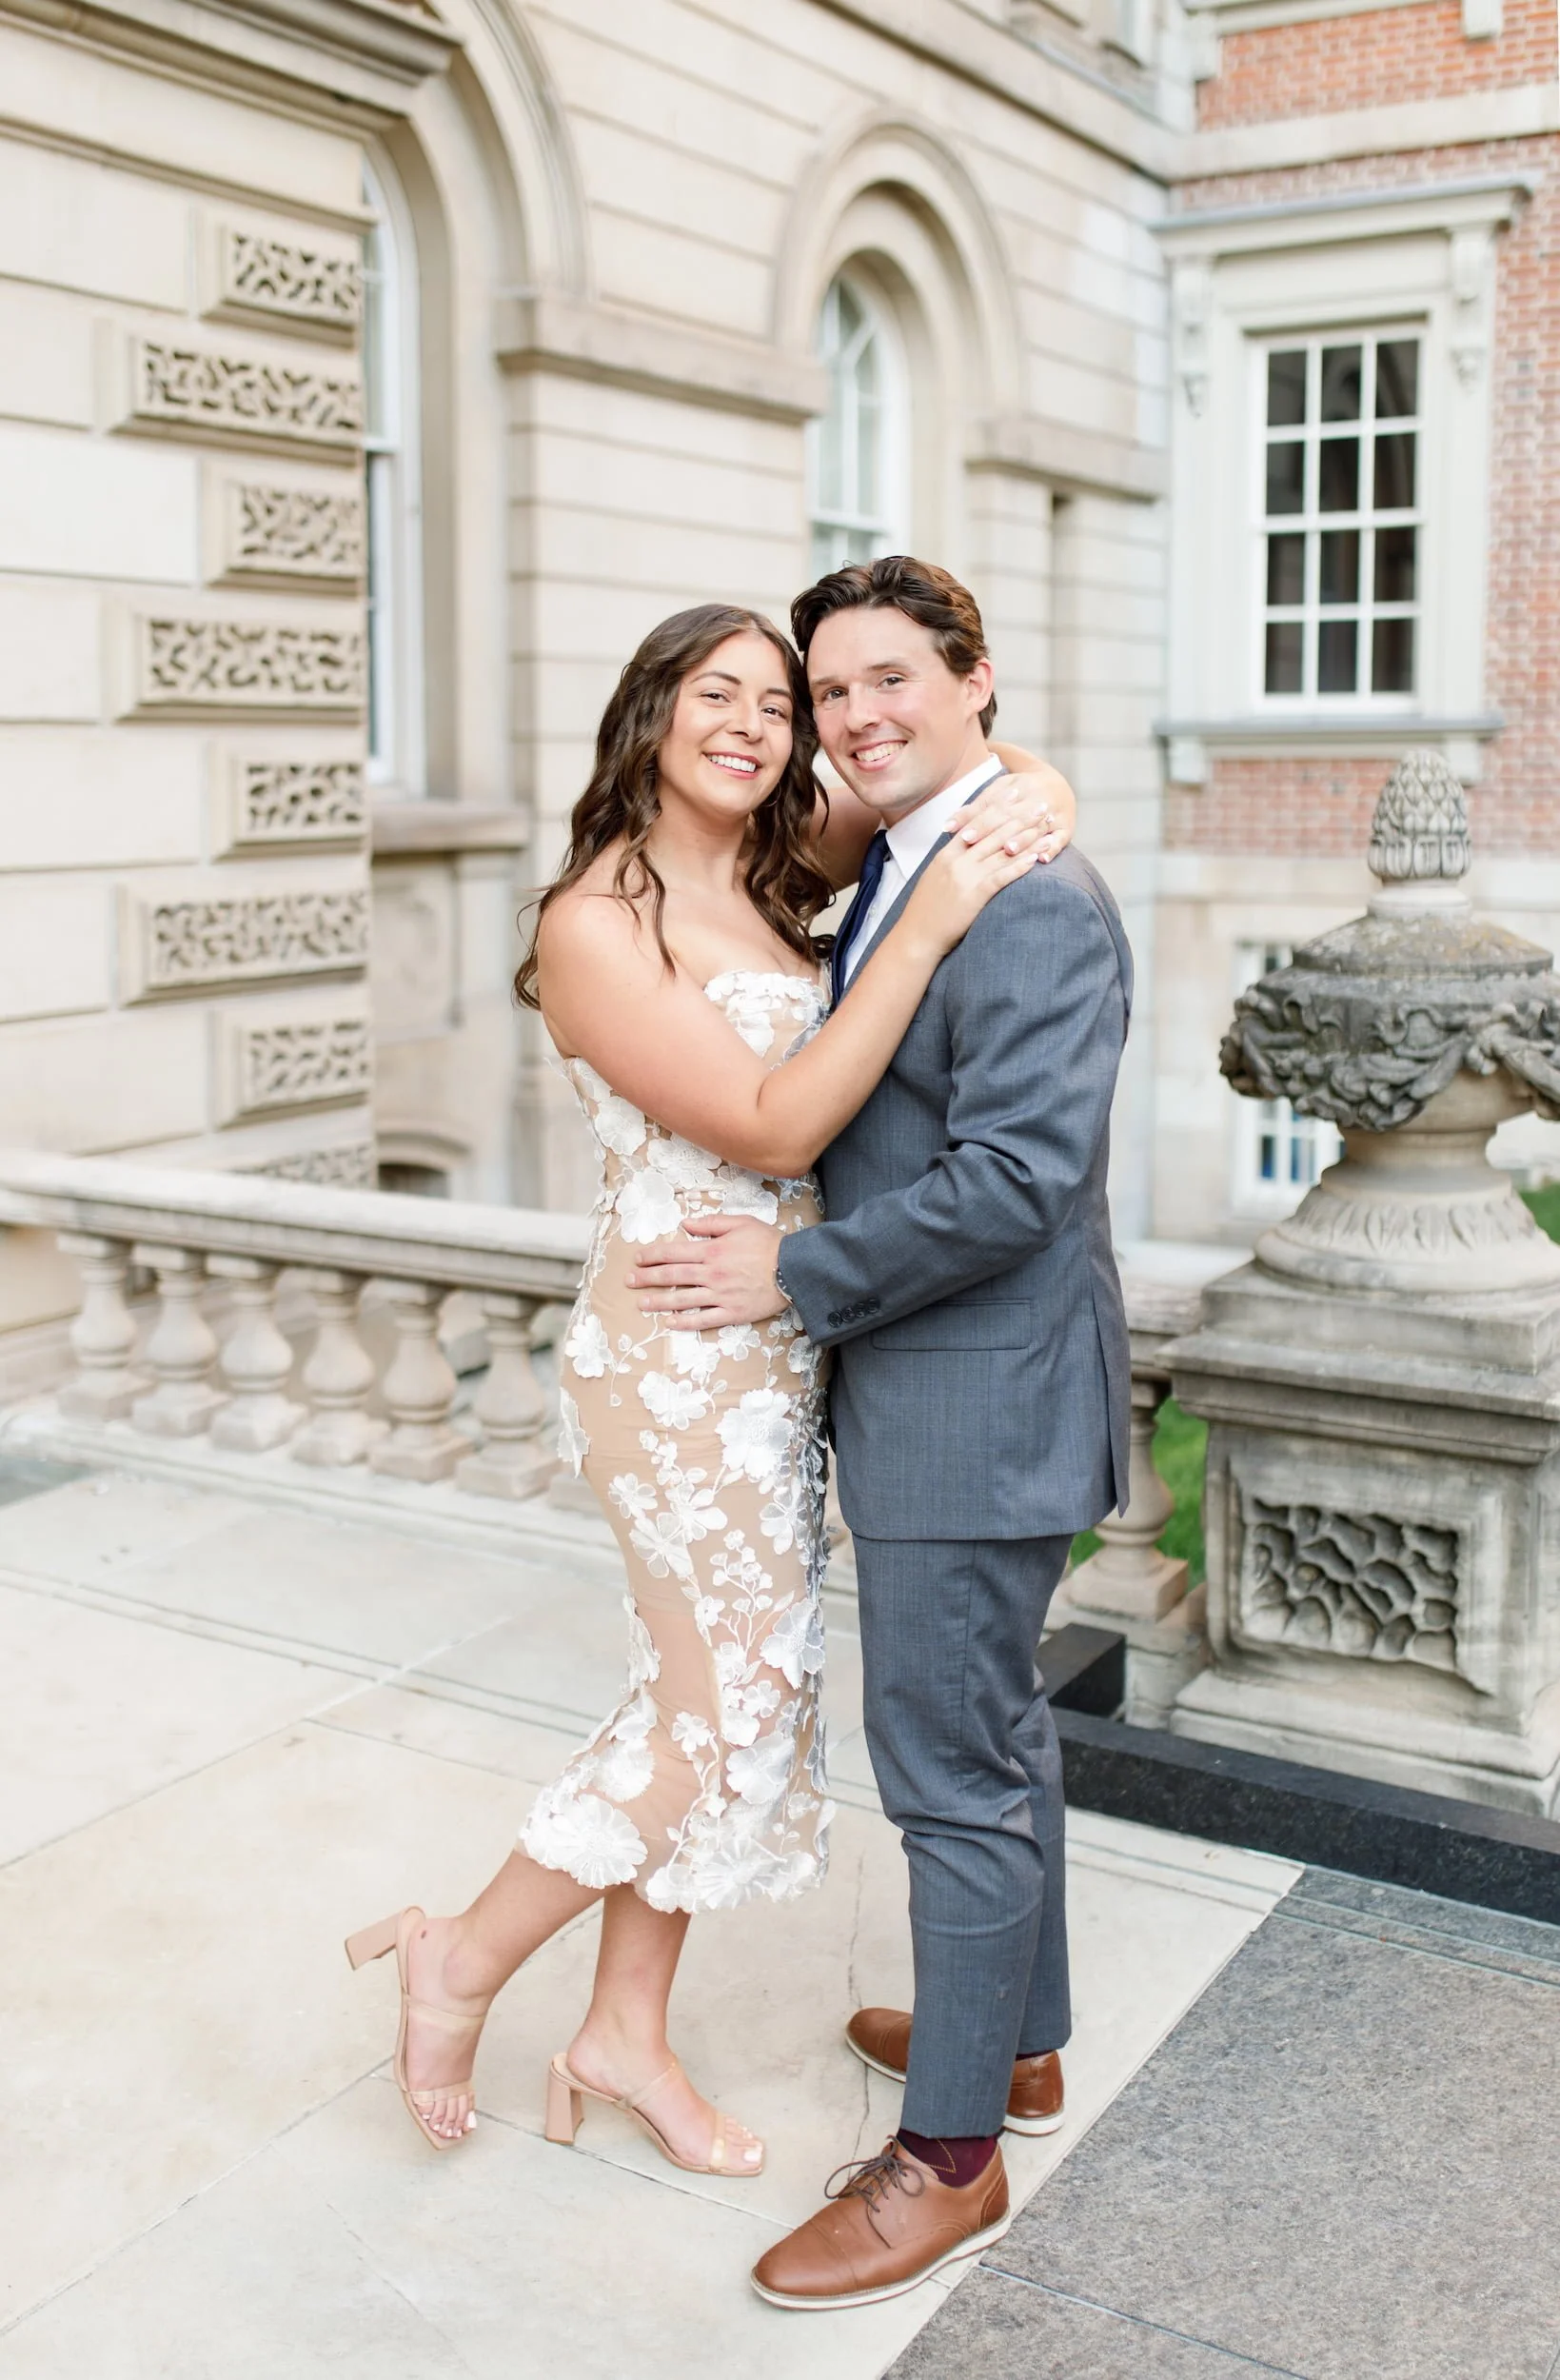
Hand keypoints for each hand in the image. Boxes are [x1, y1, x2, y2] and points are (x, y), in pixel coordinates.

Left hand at [626, 1214, 788, 1328]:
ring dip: (658, 1301)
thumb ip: (711, 1223)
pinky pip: (703, 1320)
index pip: (674, 1252)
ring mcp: (720, 1296)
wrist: (794, 1269)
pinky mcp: (731, 1313)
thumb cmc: (769, 1243)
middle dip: (647, 1278)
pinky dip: (685, 1322)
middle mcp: (711, 1274)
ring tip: (641, 1304)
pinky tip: (669, 1322)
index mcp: (712, 1250)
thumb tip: (685, 1224)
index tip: (638, 1259)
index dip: (653, 1255)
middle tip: (629, 1281)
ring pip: (682, 1299)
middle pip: (672, 1275)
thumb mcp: (740, 1223)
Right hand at [898, 808, 1042, 959]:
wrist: (916, 936)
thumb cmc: (926, 913)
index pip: (976, 822)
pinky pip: (1001, 876)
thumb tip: (966, 851)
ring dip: (1028, 837)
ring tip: (1047, 826)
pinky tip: (1036, 857)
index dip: (998, 806)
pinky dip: (1020, 866)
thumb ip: (951, 862)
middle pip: (994, 832)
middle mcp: (957, 861)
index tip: (1014, 793)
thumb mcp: (935, 879)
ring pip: (1002, 850)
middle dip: (1021, 816)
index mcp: (946, 854)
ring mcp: (965, 877)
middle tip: (1041, 804)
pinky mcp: (974, 895)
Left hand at [968, 759, 1076, 862]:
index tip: (964, 835)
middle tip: (978, 844)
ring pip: (1037, 826)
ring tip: (1009, 850)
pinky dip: (1052, 849)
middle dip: (995, 831)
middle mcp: (1037, 797)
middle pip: (1014, 816)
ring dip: (1024, 839)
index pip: (996, 805)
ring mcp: (1055, 812)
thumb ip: (973, 810)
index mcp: (1019, 785)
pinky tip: (1042, 860)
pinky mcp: (1067, 828)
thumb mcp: (997, 793)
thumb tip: (946, 827)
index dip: (980, 821)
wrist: (1057, 785)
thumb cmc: (1018, 793)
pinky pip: (1061, 839)